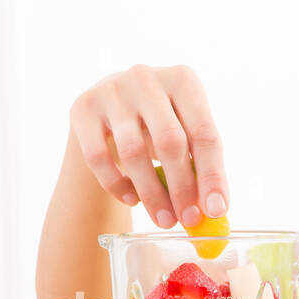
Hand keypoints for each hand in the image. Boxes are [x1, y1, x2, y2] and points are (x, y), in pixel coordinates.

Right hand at [69, 64, 227, 228]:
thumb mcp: (184, 133)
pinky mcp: (83, 109)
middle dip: (182, 187)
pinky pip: (99, 158)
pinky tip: (132, 200)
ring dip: (151, 194)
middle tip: (188, 220)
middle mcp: (147, 77)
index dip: (212, 175)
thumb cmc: (157, 126)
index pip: (204, 132)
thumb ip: (200, 165)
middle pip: (170, 141)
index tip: (216, 211)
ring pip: (134, 152)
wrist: (109, 111)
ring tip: (164, 219)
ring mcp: (112, 90)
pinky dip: (117, 185)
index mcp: (183, 80)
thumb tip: (215, 210)